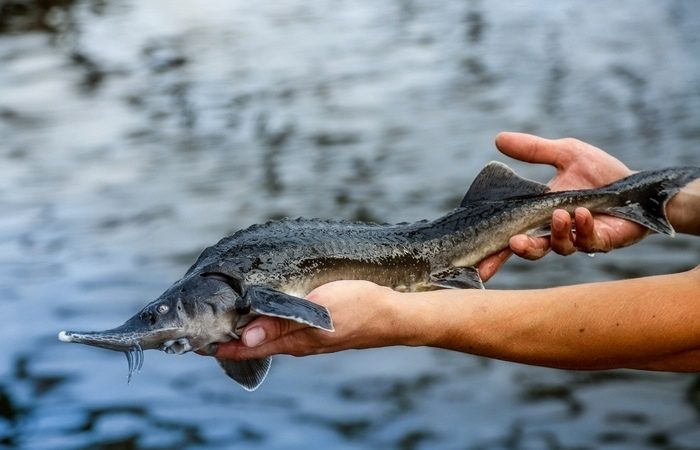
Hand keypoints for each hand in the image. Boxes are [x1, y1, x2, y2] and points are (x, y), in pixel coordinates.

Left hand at [214, 281, 400, 360]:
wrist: (392, 314)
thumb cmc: (358, 308)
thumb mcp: (317, 312)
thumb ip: (281, 323)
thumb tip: (246, 338)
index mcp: (293, 341)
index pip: (246, 349)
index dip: (221, 347)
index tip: (195, 342)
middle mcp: (297, 343)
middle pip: (254, 344)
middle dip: (228, 337)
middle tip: (203, 326)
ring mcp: (308, 338)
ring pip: (268, 336)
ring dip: (246, 330)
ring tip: (226, 319)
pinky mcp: (317, 329)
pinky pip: (283, 329)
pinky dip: (265, 324)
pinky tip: (263, 313)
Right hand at [478, 132, 649, 280]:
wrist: (640, 186)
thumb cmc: (602, 173)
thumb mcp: (565, 154)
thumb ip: (533, 149)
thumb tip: (498, 138)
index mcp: (541, 216)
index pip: (513, 235)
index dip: (495, 250)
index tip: (477, 258)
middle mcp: (556, 232)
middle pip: (530, 250)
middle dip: (520, 249)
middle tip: (513, 242)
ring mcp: (578, 240)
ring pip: (557, 247)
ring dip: (556, 232)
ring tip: (560, 214)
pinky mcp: (601, 242)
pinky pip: (587, 242)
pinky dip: (582, 228)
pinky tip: (582, 213)